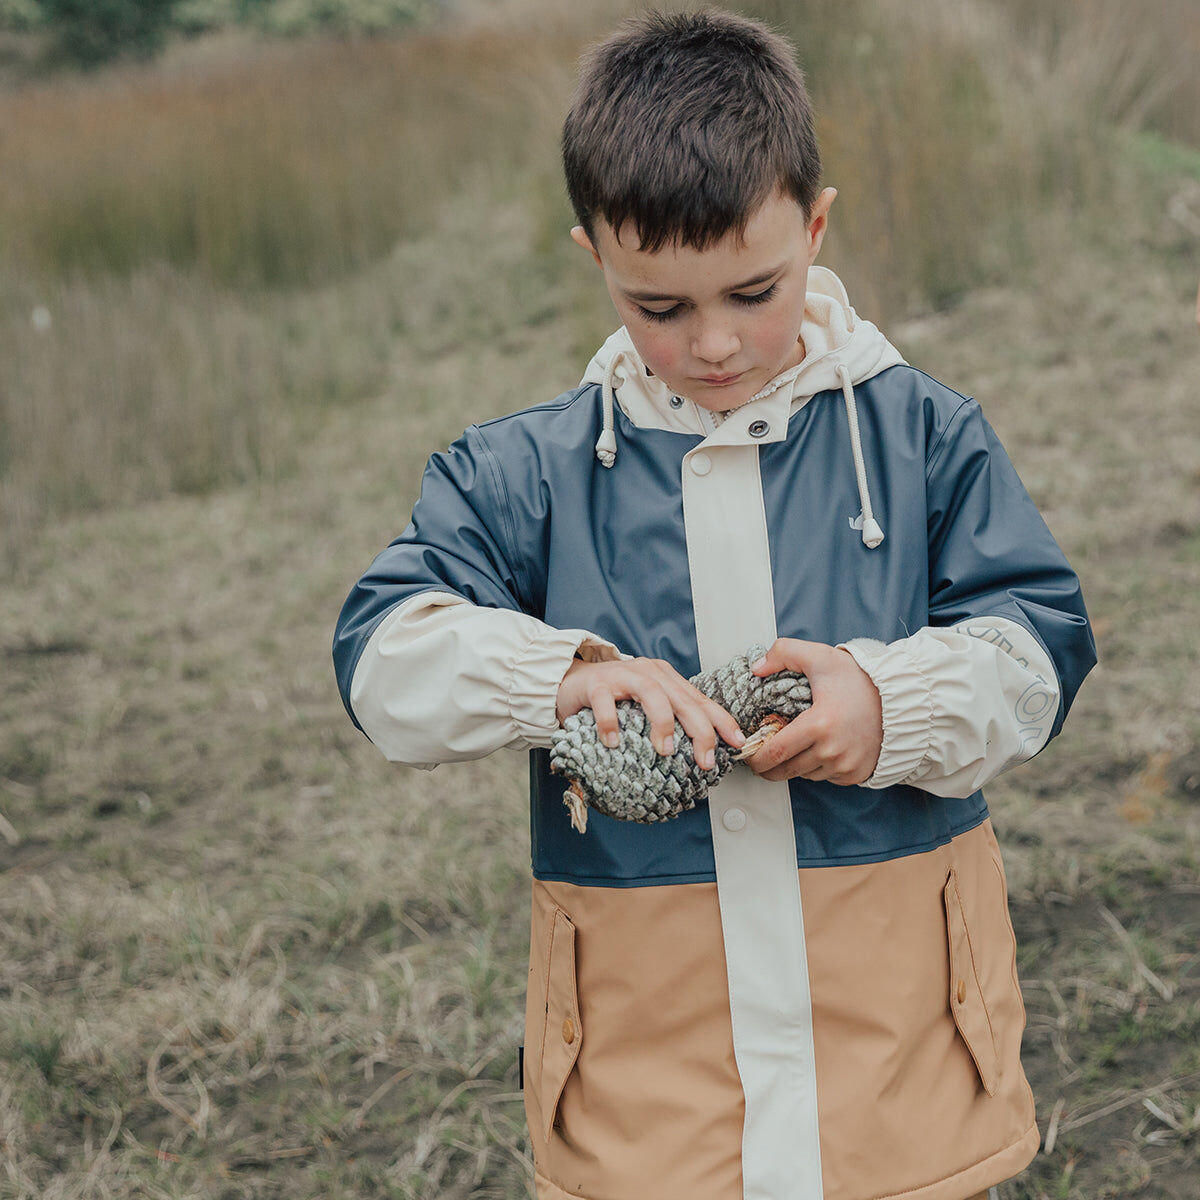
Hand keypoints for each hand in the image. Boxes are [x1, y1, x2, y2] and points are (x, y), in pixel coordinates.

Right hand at [556, 657, 745, 769]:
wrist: (569, 681)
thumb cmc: (613, 698)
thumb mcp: (646, 706)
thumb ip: (670, 720)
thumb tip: (700, 751)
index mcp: (666, 678)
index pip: (700, 699)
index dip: (721, 720)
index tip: (737, 742)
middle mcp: (648, 672)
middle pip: (682, 698)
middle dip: (699, 729)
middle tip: (705, 759)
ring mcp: (621, 676)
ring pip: (651, 693)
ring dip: (662, 722)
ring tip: (665, 750)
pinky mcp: (595, 684)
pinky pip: (605, 703)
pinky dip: (610, 723)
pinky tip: (613, 743)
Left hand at [743, 639, 881, 784]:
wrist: (899, 696)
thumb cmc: (857, 678)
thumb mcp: (819, 656)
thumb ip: (783, 652)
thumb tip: (756, 668)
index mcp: (819, 725)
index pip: (775, 753)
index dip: (755, 758)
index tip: (747, 754)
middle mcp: (833, 751)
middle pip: (786, 770)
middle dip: (768, 767)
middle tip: (760, 757)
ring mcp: (846, 766)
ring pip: (805, 774)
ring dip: (794, 765)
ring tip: (793, 746)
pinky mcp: (857, 774)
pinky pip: (826, 777)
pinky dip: (817, 767)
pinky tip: (819, 749)